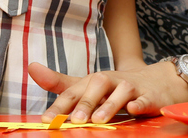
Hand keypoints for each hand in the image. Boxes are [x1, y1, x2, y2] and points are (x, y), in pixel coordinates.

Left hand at [29, 60, 187, 123]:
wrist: (155, 81)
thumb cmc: (115, 86)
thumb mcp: (87, 85)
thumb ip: (60, 82)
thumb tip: (32, 68)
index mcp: (93, 81)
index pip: (74, 90)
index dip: (60, 104)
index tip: (47, 119)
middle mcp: (111, 81)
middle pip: (97, 85)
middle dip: (86, 102)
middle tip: (75, 120)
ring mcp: (132, 87)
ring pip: (122, 91)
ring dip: (110, 105)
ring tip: (99, 120)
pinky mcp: (150, 96)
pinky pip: (145, 99)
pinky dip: (139, 103)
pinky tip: (133, 109)